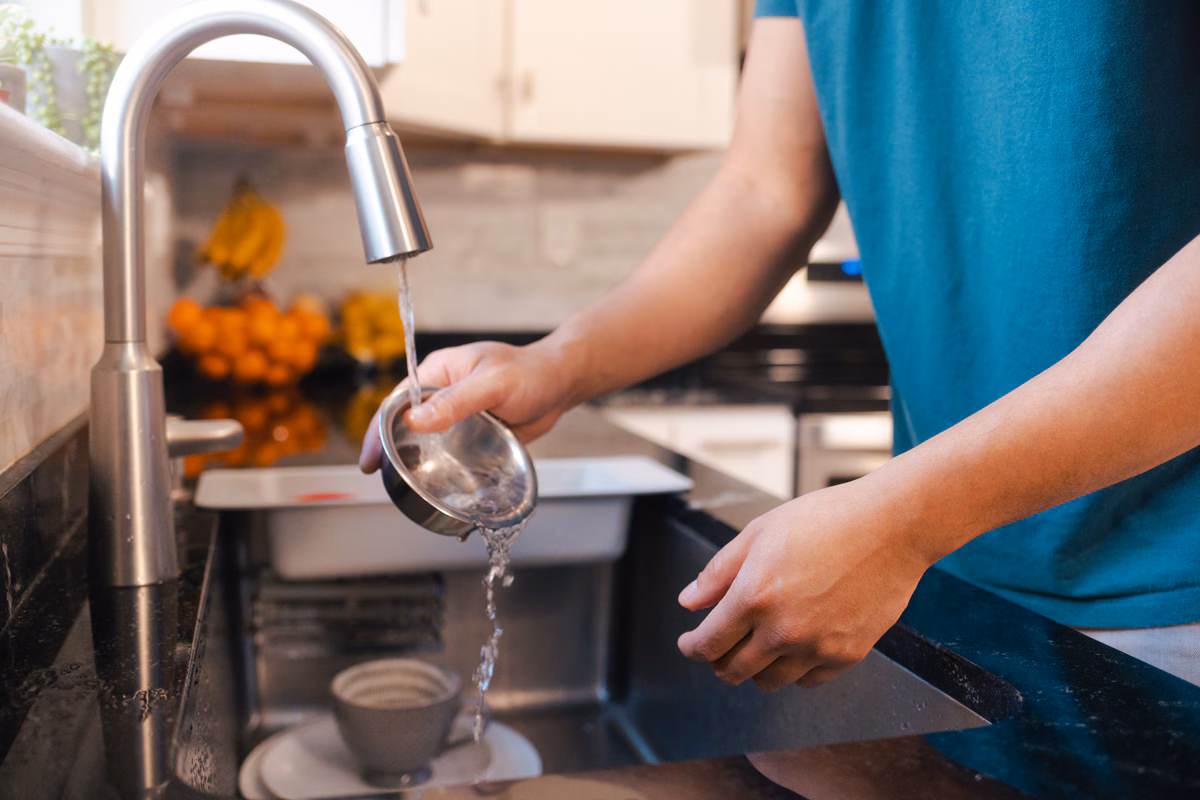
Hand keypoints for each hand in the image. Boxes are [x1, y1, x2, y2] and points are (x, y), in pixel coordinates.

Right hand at [358, 340, 572, 472]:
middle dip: (390, 450)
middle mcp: (443, 394)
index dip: (378, 429)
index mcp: (439, 372)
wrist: (562, 383)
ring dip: (416, 463)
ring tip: (403, 489)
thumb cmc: (531, 372)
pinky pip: (452, 454)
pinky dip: (444, 471)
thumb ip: (456, 400)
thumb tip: (415, 420)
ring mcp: (457, 416)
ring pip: (427, 442)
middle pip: (405, 424)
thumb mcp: (493, 383)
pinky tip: (440, 491)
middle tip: (379, 477)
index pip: (397, 401)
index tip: (371, 457)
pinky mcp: (473, 435)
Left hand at [676, 474, 933, 688]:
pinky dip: (795, 669)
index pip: (708, 643)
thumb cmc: (827, 519)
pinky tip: (795, 646)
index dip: (692, 647)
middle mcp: (782, 630)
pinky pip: (808, 681)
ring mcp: (817, 647)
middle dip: (718, 661)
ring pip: (769, 682)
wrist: (891, 526)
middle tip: (720, 647)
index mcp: (754, 596)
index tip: (689, 645)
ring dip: (756, 668)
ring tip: (759, 644)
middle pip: (733, 671)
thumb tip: (690, 601)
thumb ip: (719, 572)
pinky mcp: (847, 655)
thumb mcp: (760, 532)